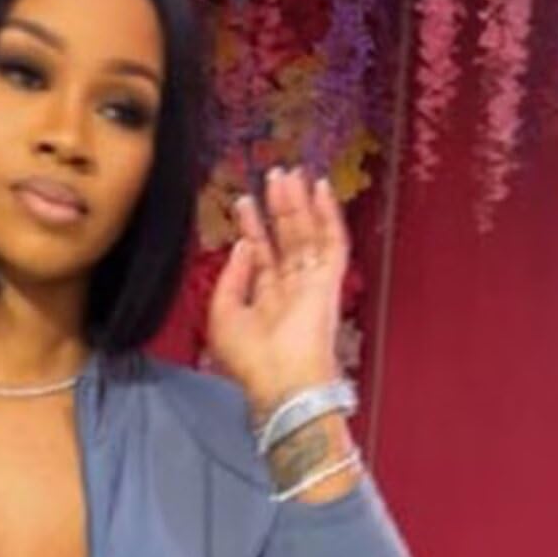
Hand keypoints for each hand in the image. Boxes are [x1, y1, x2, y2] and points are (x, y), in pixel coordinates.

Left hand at [205, 166, 348, 418]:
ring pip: (308, 236)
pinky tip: (321, 190)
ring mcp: (313, 285)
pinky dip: (328, 216)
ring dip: (300, 204)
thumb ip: (231, 278)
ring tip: (290, 174)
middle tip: (274, 176)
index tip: (244, 202)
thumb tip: (243, 245)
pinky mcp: (330, 283)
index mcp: (267, 302)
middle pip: (287, 240)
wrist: (283, 382)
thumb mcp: (224, 315)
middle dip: (279, 208)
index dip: (253, 227)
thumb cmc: (251, 359)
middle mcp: (291, 291)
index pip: (262, 256)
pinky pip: (333, 242)